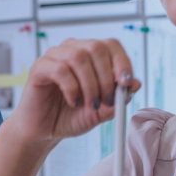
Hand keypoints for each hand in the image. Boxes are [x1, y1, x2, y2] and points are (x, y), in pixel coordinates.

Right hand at [7, 38, 140, 143]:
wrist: (45, 130)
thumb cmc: (71, 116)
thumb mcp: (102, 110)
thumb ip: (118, 98)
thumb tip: (136, 84)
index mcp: (89, 55)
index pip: (110, 44)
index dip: (122, 61)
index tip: (127, 83)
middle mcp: (72, 49)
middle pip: (96, 47)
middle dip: (106, 77)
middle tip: (106, 100)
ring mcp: (54, 57)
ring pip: (78, 57)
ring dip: (89, 84)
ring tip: (89, 104)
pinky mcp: (39, 68)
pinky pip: (60, 70)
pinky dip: (72, 89)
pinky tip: (73, 102)